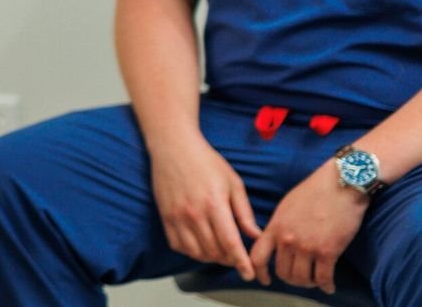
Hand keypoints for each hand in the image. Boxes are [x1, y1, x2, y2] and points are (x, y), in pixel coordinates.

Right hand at [150, 134, 261, 278]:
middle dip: (229, 260)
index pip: (230, 242)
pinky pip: (179, 246)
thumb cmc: (206, 161)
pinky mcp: (166, 217)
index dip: (241, 262)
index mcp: (214, 203)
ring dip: (212, 257)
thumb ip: (244, 211)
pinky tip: (201, 245)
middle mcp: (194, 213)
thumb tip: (255, 235)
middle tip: (237, 257)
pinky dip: (192, 252)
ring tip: (220, 251)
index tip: (249, 274)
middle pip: (215, 251)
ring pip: (197, 253)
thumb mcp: (233, 182)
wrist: (173, 147)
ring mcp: (177, 217)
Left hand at [249, 162, 367, 293]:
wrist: (341, 183)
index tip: (265, 280)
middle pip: (282, 272)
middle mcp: (288, 239)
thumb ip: (279, 225)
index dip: (259, 273)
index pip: (258, 256)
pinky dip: (326, 286)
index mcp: (276, 226)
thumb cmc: (316, 190)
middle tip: (301, 278)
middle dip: (292, 279)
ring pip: (302, 279)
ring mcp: (307, 246)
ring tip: (315, 280)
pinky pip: (323, 278)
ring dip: (309, 283)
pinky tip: (329, 286)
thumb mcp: (287, 206)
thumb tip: (276, 241)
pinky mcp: (328, 251)